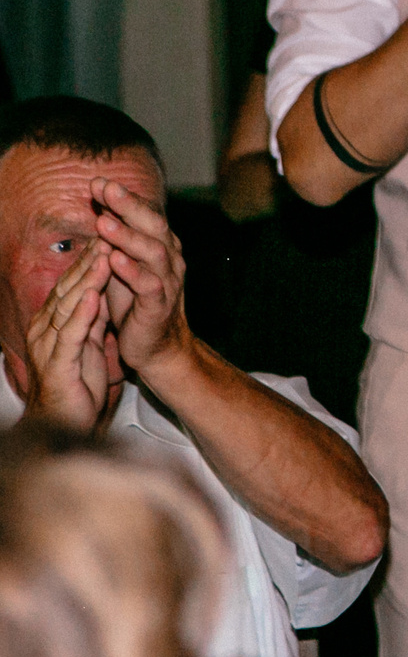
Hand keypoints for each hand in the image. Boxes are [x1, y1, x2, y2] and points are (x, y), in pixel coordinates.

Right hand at [21, 238, 116, 429]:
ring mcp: (48, 346)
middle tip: (109, 230)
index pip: (74, 283)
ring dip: (86, 278)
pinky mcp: (57, 365)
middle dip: (89, 259)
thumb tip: (104, 288)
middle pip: (68, 287)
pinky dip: (83, 314)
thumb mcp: (90, 342)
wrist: (69, 426)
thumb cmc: (79, 384)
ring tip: (104, 253)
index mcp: (55, 322)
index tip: (112, 231)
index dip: (92, 257)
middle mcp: (46, 329)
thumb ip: (94, 316)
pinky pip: (71, 335)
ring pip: (67, 305)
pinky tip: (95, 296)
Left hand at [90, 178, 194, 382]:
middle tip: (105, 187)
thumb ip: (115, 235)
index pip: (144, 214)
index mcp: (161, 245)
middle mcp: (170, 258)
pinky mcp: (159, 305)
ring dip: (128, 236)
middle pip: (153, 225)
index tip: (97, 182)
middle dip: (129, 205)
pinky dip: (132, 270)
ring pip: (153, 252)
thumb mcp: (122, 263)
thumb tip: (101, 200)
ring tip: (103, 222)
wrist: (157, 347)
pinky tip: (114, 260)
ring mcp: (168, 281)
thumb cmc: (136, 302)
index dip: (123, 197)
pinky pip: (149, 284)